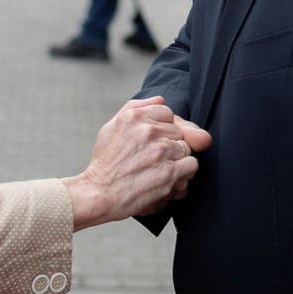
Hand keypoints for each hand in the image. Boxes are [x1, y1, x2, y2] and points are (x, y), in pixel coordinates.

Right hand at [63, 97, 207, 228]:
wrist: (100, 194)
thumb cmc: (106, 163)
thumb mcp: (112, 127)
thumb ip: (137, 108)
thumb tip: (161, 99)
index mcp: (135, 116)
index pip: (168, 113)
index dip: (164, 130)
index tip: (153, 142)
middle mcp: (149, 130)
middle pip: (179, 132)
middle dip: (171, 145)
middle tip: (153, 159)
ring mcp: (162, 151)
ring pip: (187, 149)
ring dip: (178, 161)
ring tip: (159, 170)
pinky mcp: (170, 172)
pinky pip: (192, 165)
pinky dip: (184, 174)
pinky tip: (168, 179)